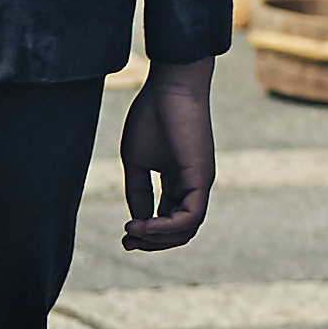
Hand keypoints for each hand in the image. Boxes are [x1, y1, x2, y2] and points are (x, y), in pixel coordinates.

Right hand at [118, 57, 218, 251]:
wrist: (169, 86)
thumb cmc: (153, 116)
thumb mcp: (138, 162)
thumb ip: (138, 192)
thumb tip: (137, 222)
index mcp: (179, 181)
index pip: (168, 220)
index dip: (147, 233)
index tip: (124, 234)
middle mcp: (193, 186)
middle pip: (180, 231)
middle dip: (152, 242)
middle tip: (127, 241)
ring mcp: (200, 183)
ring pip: (187, 229)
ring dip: (158, 239)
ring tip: (133, 232)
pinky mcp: (202, 178)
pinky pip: (191, 217)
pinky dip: (167, 228)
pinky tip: (143, 225)